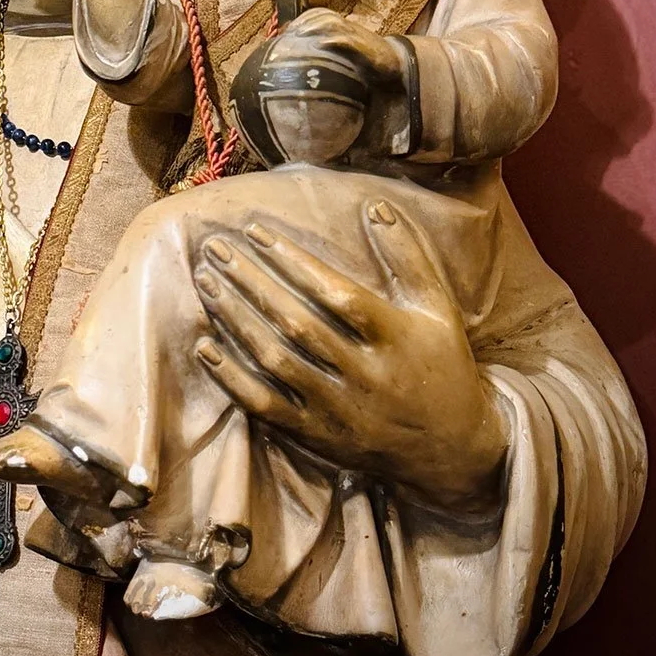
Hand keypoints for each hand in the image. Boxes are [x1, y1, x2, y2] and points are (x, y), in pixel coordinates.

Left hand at [192, 204, 508, 513]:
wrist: (449, 451)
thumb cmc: (442, 364)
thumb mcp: (436, 308)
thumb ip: (407, 256)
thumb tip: (375, 204)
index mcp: (394, 338)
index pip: (336, 293)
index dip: (293, 261)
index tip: (255, 231)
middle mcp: (364, 374)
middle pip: (297, 324)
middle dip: (251, 282)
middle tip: (216, 248)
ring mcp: (336, 409)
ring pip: (275, 362)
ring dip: (236, 320)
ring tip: (206, 282)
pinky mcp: (316, 437)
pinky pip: (265, 407)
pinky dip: (231, 379)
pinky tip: (205, 347)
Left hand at [276, 8, 403, 87]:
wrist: (395, 61)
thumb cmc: (367, 58)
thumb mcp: (346, 52)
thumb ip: (329, 50)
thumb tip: (304, 57)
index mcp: (342, 28)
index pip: (320, 14)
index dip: (303, 19)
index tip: (286, 29)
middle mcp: (348, 28)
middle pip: (324, 14)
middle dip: (305, 20)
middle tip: (289, 31)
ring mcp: (356, 35)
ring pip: (334, 22)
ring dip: (316, 25)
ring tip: (300, 33)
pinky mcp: (365, 47)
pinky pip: (349, 40)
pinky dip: (336, 39)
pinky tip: (323, 43)